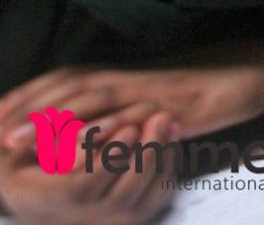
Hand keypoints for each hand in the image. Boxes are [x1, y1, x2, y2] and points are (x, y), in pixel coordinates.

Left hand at [0, 61, 263, 150]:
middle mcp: (125, 77)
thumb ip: (111, 111)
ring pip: (89, 100)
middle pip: (62, 87)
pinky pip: (130, 118)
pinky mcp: (169, 103)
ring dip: (47, 120)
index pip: (56, 82)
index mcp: (116, 75)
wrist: (248, 76)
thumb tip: (74, 133)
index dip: (21, 99)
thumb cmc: (194, 93)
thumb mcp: (145, 100)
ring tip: (14, 141)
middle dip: (22, 108)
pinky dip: (100, 131)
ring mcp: (146, 89)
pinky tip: (78, 146)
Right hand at [0, 111, 177, 224]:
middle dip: (146, 153)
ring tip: (168, 123)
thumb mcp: (25, 146)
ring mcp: (103, 223)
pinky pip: (155, 200)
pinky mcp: (127, 217)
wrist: (36, 187)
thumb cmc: (27, 159)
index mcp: (42, 202)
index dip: (108, 160)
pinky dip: (168, 169)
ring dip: (161, 158)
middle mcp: (75, 220)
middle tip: (160, 116)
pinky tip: (170, 140)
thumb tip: (58, 142)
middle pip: (121, 196)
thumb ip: (44, 139)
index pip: (82, 189)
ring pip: (143, 201)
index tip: (128, 128)